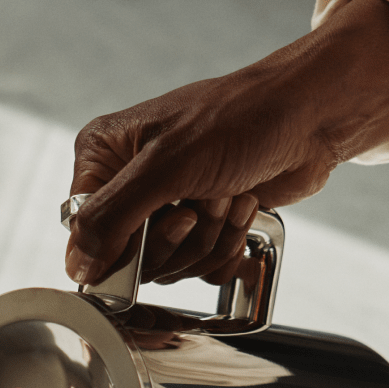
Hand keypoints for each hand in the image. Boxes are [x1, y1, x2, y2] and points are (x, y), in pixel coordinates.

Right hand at [65, 0, 388, 288]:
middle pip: (130, 258)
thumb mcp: (165, 167)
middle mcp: (129, 183)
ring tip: (228, 195)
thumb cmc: (242, 119)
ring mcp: (166, 207)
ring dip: (209, 238)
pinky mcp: (200, 227)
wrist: (311, 117)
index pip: (84, 230)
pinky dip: (226, 247)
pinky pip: (199, 269)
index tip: (151, 227)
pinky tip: (240, 208)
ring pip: (169, 267)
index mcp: (105, 155)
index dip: (119, 244)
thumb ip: (112, 218)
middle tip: (199, 203)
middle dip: (177, 238)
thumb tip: (77, 266)